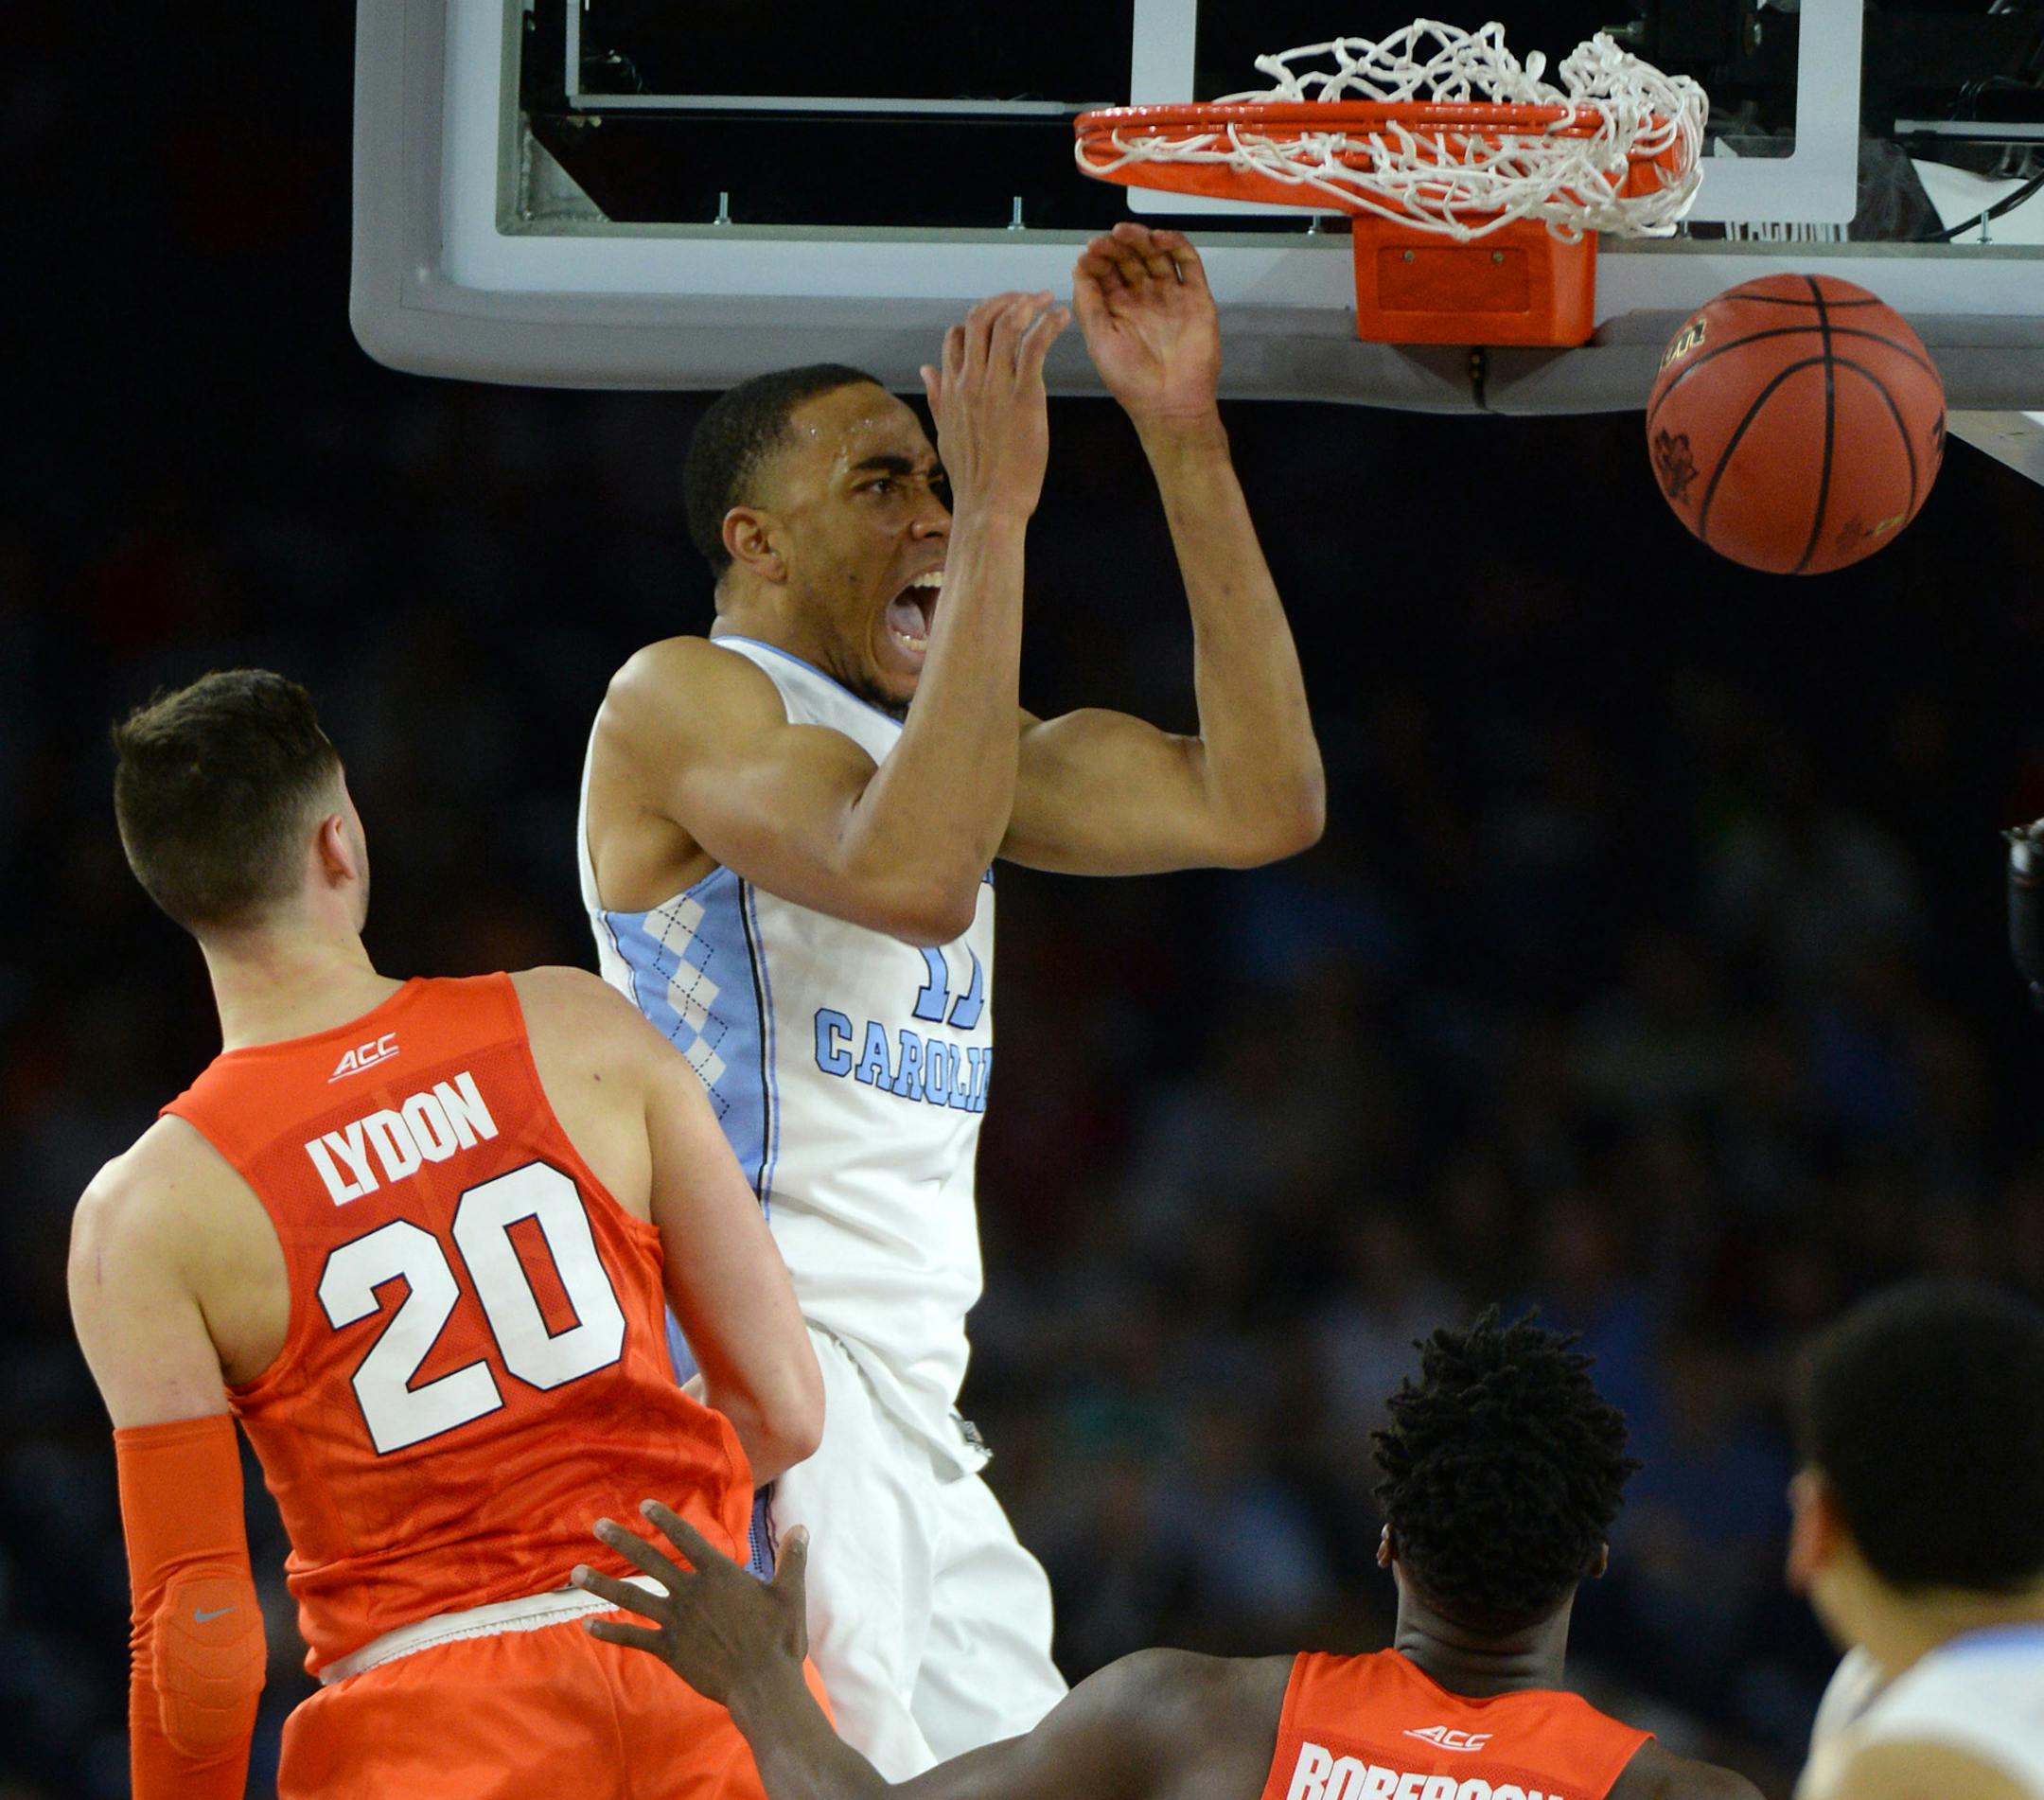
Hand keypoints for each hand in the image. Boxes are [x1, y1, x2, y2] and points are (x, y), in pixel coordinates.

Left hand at [571, 1500, 808, 1707]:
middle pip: (650, 1560)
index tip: (645, 1505)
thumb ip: (793, 1559)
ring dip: (602, 1584)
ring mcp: (676, 1621)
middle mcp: (691, 1591)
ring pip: (632, 1596)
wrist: (763, 1685)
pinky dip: (610, 1632)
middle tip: (598, 1525)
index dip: (666, 1520)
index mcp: (719, 1574)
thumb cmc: (780, 1639)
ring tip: (575, 1573)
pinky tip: (587, 1626)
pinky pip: (634, 1637)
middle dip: (622, 1541)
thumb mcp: (791, 1594)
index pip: (687, 1538)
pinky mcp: (669, 1650)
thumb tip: (801, 1527)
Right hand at [919, 291, 1069, 521]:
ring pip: (1005, 325)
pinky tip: (1060, 318)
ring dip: (1027, 303)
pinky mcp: (1023, 397)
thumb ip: (938, 397)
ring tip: (1046, 300)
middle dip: (1004, 300)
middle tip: (1028, 298)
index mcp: (952, 389)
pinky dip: (1048, 324)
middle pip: (980, 319)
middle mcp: (969, 381)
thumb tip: (927, 368)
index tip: (1003, 317)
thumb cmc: (974, 478)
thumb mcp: (946, 433)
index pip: (958, 335)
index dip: (980, 318)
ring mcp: (995, 387)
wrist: (989, 506)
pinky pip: (1034, 345)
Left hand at [1072, 224, 1221, 429]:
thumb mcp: (1098, 340)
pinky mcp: (1196, 297)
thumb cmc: (1131, 381)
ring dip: (1141, 239)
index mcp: (1118, 309)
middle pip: (1130, 258)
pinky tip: (1159, 238)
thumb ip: (1087, 302)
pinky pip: (1188, 263)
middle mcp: (1143, 298)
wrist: (1170, 404)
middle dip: (1117, 245)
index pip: (1106, 271)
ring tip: (1127, 232)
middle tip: (1109, 238)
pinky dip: (1176, 244)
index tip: (1090, 249)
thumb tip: (1079, 266)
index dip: (1098, 257)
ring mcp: (1170, 295)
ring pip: (1156, 255)